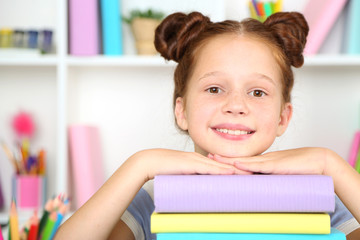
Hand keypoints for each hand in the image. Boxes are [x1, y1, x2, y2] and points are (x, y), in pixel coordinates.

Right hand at [131, 148, 251, 180]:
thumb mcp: (182, 173)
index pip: (221, 165)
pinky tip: (229, 173)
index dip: (234, 169)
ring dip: (234, 170)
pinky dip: (220, 170)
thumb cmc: (164, 168)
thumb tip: (200, 188)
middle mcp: (201, 158)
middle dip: (240, 168)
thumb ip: (192, 178)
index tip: (247, 173)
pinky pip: (208, 167)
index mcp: (200, 161)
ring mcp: (196, 160)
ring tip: (249, 174)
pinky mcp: (190, 164)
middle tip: (256, 173)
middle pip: (224, 163)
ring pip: (220, 165)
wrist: (150, 161)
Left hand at [209, 147, 329, 174]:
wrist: (319, 162)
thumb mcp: (281, 173)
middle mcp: (264, 161)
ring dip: (230, 161)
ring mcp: (269, 162)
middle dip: (224, 160)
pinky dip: (247, 165)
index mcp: (264, 163)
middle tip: (208, 157)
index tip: (215, 162)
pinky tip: (236, 164)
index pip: (242, 163)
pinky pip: (259, 165)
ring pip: (246, 162)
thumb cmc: (301, 168)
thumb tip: (259, 186)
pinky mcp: (277, 165)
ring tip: (214, 159)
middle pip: (240, 160)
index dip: (229, 162)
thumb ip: (269, 176)